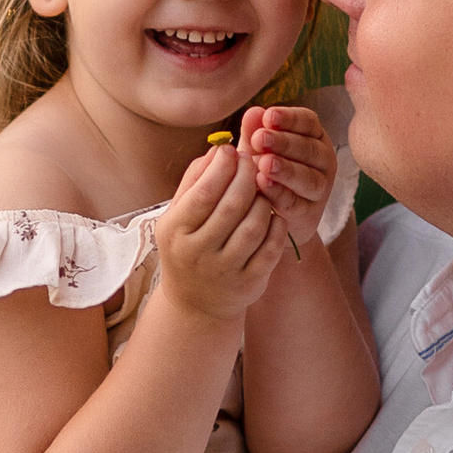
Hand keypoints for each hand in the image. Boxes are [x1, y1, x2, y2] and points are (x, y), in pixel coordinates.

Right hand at [153, 139, 289, 329]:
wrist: (195, 304)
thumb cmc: (187, 246)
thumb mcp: (177, 215)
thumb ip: (194, 180)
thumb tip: (218, 149)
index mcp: (176, 231)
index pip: (204, 192)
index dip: (222, 166)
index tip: (232, 151)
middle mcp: (198, 253)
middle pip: (232, 205)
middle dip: (247, 177)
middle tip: (254, 162)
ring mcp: (226, 270)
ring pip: (254, 225)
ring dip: (263, 200)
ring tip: (262, 189)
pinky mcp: (250, 282)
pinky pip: (271, 247)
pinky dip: (276, 225)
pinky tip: (273, 213)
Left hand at [237, 103, 338, 252]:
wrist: (266, 214)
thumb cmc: (262, 170)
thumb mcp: (255, 148)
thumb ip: (253, 131)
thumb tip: (253, 112)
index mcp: (313, 136)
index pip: (308, 122)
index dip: (290, 118)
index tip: (268, 116)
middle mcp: (323, 160)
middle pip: (309, 148)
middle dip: (284, 142)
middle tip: (260, 138)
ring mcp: (320, 188)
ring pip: (309, 177)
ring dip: (286, 170)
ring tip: (264, 163)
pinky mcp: (310, 213)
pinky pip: (297, 203)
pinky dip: (280, 193)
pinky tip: (263, 184)